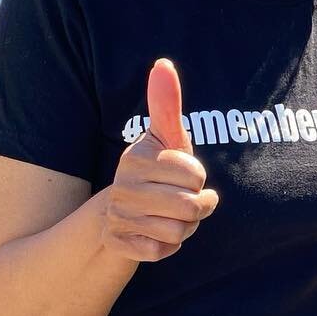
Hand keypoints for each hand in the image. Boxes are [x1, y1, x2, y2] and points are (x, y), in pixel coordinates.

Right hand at [102, 58, 218, 261]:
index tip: (180, 176)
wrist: (118, 213)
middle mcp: (122, 187)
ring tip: (171, 216)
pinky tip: (156, 233)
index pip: (195, 174)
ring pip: (180, 231)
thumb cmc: (155, 172)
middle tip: (183, 199)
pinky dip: (168, 246)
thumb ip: (166, 104)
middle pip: (191, 206)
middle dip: (198, 206)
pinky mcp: (121, 244)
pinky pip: (164, 251)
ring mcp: (119, 217)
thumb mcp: (164, 139)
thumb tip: (162, 64)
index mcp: (136, 158)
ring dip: (186, 227)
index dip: (197, 178)